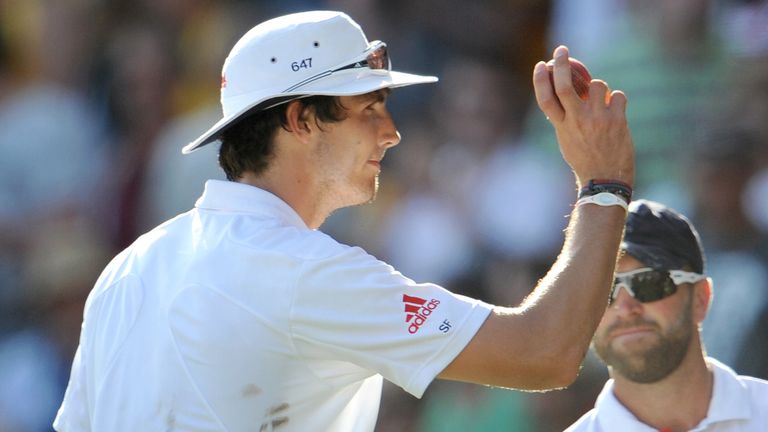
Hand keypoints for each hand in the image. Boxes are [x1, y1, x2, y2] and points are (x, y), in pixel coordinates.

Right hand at [533, 45, 634, 188]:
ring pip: (599, 85)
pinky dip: (618, 100)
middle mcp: (576, 121)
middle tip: (562, 51)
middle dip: (561, 63)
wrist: (606, 180)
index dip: (540, 79)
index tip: (541, 65)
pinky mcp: (616, 120)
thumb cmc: (585, 159)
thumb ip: (566, 118)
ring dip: (601, 88)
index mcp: (561, 127)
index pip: (545, 98)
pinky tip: (616, 112)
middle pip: (564, 84)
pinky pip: (618, 96)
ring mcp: (597, 119)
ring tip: (603, 102)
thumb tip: (568, 93)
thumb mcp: (567, 140)